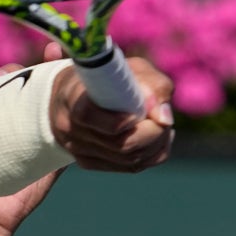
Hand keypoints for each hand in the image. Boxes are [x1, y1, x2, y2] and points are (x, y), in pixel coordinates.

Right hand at [50, 53, 174, 172]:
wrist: (76, 92)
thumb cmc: (109, 77)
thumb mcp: (132, 69)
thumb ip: (153, 86)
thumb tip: (164, 119)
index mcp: (73, 99)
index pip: (89, 116)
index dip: (119, 120)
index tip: (142, 112)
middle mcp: (70, 128)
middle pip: (119, 145)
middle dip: (153, 133)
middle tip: (164, 119)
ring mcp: (77, 149)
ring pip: (129, 160)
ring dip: (156, 144)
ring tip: (162, 125)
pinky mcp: (88, 162)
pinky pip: (130, 167)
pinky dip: (152, 155)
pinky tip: (156, 138)